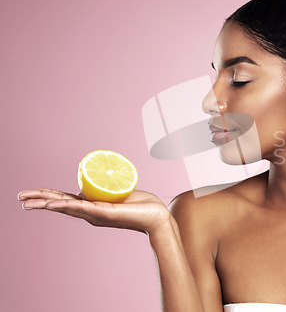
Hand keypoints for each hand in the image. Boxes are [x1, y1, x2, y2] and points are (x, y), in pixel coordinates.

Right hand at [18, 188, 170, 234]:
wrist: (157, 216)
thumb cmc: (141, 204)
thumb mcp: (118, 192)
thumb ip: (108, 188)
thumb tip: (100, 178)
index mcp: (91, 207)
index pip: (64, 201)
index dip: (47, 196)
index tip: (30, 195)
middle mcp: (90, 213)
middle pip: (60, 205)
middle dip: (39, 201)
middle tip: (19, 198)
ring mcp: (96, 214)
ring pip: (67, 207)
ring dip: (47, 204)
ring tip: (28, 202)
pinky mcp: (106, 214)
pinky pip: (83, 208)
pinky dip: (67, 206)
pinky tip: (54, 205)